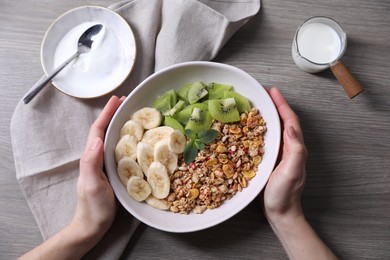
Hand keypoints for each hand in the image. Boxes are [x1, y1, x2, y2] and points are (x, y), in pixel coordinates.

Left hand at [72, 95, 124, 240]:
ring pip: (115, 139)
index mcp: (92, 156)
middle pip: (106, 130)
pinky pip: (123, 150)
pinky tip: (140, 139)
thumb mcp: (91, 185)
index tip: (117, 99)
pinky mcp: (116, 171)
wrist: (94, 225)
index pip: (98, 130)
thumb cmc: (93, 207)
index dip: (107, 113)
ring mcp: (107, 164)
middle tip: (129, 101)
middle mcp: (99, 157)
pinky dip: (130, 140)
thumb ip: (91, 162)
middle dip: (116, 114)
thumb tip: (97, 138)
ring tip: (135, 114)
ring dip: (123, 124)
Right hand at [263, 87, 306, 222]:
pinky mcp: (271, 160)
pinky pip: (266, 139)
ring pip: (274, 129)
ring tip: (256, 105)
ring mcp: (280, 154)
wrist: (280, 212)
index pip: (290, 121)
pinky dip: (259, 129)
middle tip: (262, 93)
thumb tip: (291, 127)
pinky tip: (249, 128)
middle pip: (282, 121)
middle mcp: (288, 148)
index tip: (272, 91)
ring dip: (267, 115)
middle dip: (274, 105)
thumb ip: (295, 150)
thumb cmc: (284, 194)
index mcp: (295, 148)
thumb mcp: (292, 172)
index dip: (282, 105)